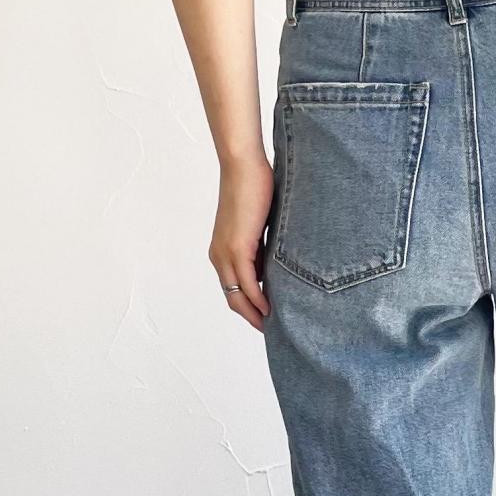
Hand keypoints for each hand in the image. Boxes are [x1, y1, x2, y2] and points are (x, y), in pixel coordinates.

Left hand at [210, 153, 272, 329]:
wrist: (243, 166)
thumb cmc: (253, 186)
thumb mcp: (260, 224)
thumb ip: (263, 245)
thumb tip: (276, 263)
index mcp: (222, 250)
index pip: (232, 288)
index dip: (247, 307)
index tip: (265, 318)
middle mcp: (219, 255)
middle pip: (231, 297)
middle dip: (250, 316)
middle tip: (269, 330)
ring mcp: (225, 252)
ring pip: (236, 294)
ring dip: (254, 312)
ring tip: (272, 325)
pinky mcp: (237, 246)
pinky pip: (246, 281)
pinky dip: (257, 298)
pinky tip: (269, 308)